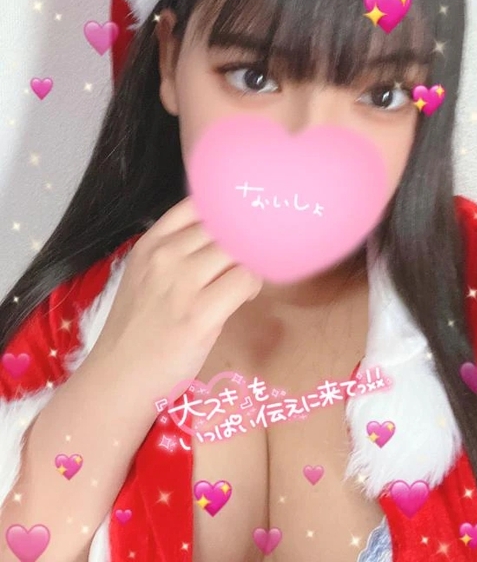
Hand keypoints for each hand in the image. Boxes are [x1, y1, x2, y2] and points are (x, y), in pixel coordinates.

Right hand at [94, 196, 262, 394]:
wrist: (119, 377)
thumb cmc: (137, 329)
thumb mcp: (145, 275)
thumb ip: (176, 251)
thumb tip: (224, 234)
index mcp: (151, 243)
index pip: (200, 203)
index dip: (227, 209)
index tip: (241, 222)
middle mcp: (165, 256)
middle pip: (225, 225)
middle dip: (244, 238)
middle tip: (251, 255)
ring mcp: (182, 283)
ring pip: (238, 249)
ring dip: (251, 261)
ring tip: (244, 279)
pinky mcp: (200, 314)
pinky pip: (246, 278)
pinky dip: (254, 284)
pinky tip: (246, 295)